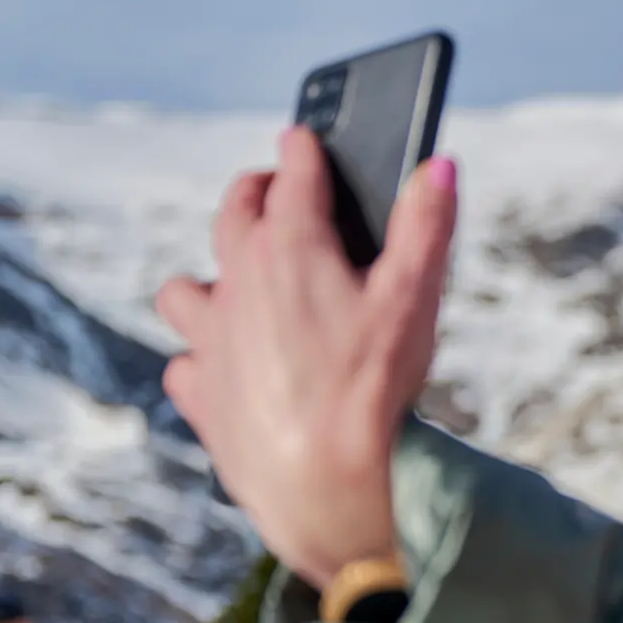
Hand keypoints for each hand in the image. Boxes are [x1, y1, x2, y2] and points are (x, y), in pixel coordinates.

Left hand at [156, 127, 457, 587]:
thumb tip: (437, 165)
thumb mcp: (416, 298)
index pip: (293, 175)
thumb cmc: (373, 390)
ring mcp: (210, 338)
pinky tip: (233, 367)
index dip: (303, 150)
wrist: (324, 485)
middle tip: (276, 191)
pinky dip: (206, 357)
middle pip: (233, 214)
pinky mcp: (201, 392)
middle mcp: (237, 282)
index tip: (303, 137)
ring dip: (211, 279)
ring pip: (184, 289)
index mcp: (291, 249)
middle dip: (255, 193)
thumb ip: (427, 225)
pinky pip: (187, 361)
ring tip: (240, 289)